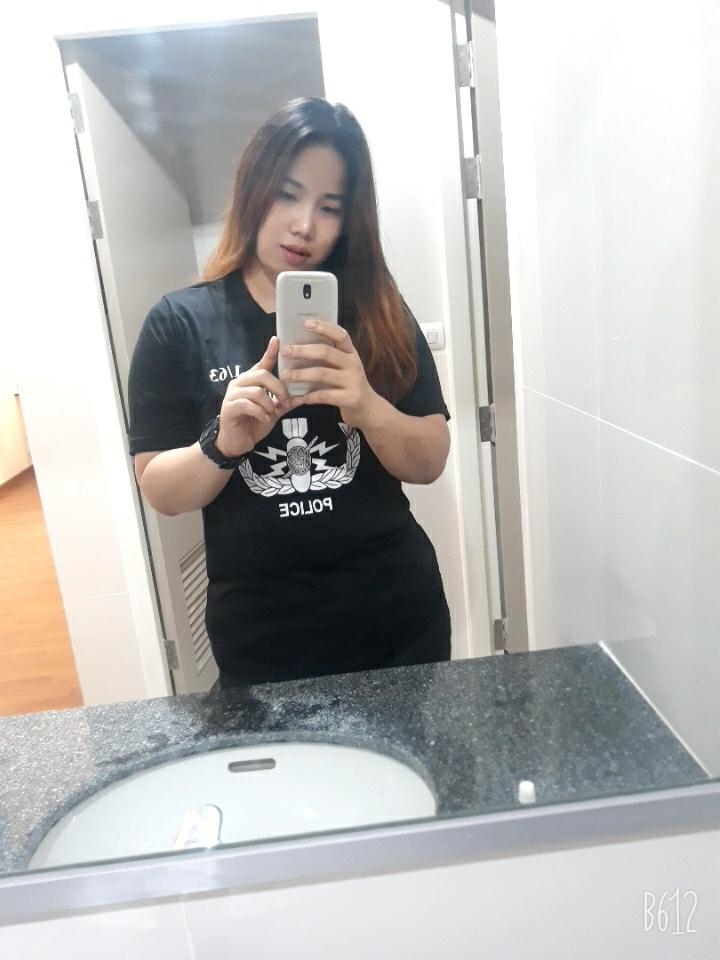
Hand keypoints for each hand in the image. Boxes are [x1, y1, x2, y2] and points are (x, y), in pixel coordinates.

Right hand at [216, 337, 290, 456]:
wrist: (236, 444)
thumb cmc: (253, 425)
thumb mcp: (273, 413)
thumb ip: (285, 403)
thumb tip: (303, 396)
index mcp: (251, 381)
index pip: (262, 363)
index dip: (270, 352)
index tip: (277, 340)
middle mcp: (240, 383)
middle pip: (262, 375)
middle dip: (278, 388)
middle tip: (285, 401)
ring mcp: (232, 394)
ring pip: (257, 391)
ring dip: (269, 404)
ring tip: (271, 414)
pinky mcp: (229, 407)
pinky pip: (248, 404)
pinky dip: (260, 412)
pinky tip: (263, 418)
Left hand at [280, 320, 379, 428]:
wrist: (368, 409)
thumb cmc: (348, 385)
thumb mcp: (344, 368)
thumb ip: (329, 358)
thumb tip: (299, 345)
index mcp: (351, 353)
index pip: (340, 335)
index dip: (324, 327)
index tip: (305, 323)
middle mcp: (353, 364)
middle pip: (326, 352)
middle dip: (303, 351)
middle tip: (285, 351)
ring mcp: (353, 381)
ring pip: (322, 374)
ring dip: (301, 374)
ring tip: (285, 376)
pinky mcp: (350, 398)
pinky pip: (324, 395)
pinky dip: (309, 396)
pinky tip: (298, 397)